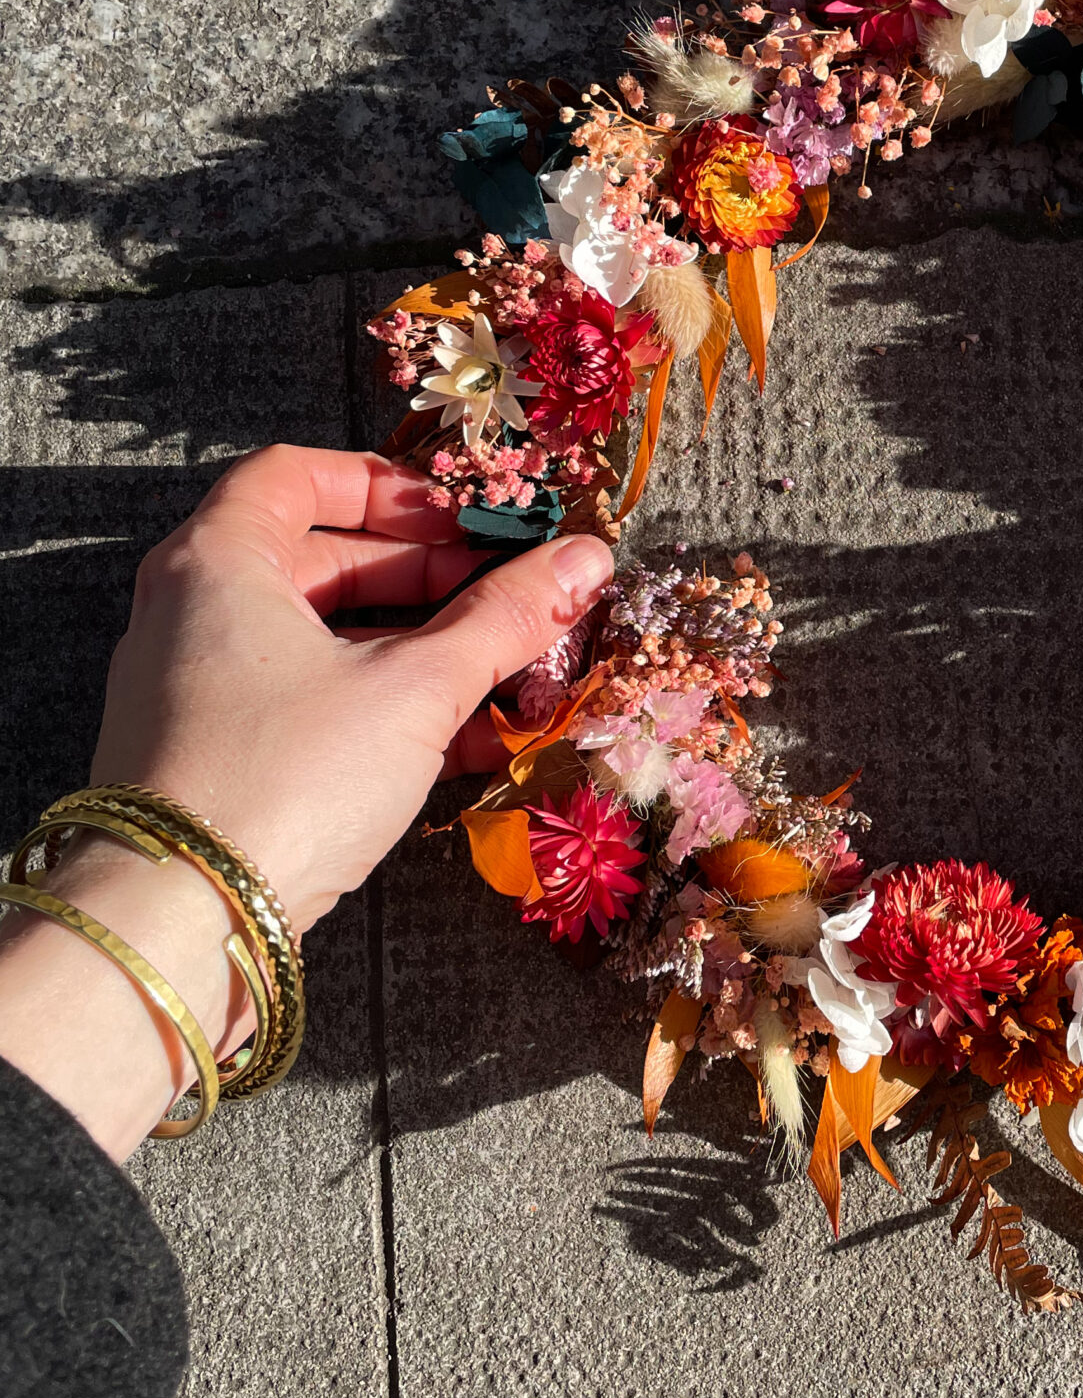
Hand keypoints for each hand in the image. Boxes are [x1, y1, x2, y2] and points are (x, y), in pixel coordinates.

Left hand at [0, 446, 612, 1158]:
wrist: (179, 923)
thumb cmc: (287, 775)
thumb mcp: (416, 688)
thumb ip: (504, 619)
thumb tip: (588, 558)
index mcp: (218, 561)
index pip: (297, 474)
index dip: (391, 487)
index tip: (466, 519)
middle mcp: (192, 612)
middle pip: (322, 559)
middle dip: (431, 579)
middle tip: (515, 601)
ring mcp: (197, 689)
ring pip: (324, 639)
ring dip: (420, 650)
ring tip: (509, 676)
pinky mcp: (214, 759)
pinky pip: (309, 702)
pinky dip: (381, 705)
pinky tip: (467, 741)